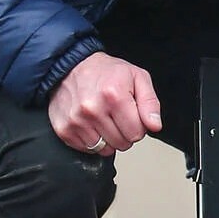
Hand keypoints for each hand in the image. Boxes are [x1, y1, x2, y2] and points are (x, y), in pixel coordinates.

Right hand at [47, 52, 161, 155]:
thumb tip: (154, 125)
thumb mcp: (137, 77)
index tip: (131, 117)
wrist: (71, 68)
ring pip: (104, 149)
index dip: (138, 127)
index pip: (136, 133)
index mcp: (114, 96)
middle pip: (121, 143)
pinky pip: (86, 149)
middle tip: (117, 118)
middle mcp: (93, 110)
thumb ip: (150, 102)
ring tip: (104, 122)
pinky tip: (91, 126)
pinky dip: (92, 141)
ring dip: (107, 139)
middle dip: (124, 134)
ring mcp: (76, 121)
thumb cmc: (106, 73)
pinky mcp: (64, 130)